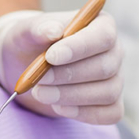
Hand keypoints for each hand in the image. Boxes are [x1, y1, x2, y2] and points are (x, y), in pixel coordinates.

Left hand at [0, 9, 123, 123]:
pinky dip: (83, 113)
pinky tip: (58, 107)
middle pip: (105, 67)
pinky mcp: (110, 103)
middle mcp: (114, 51)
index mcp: (100, 24)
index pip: (103, 36)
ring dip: (71, 96)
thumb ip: (38, 28)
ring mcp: (115, 78)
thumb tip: (53, 31)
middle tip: (39, 79)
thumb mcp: (25, 31)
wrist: (23, 65)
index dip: (79, 48)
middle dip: (69, 76)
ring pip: (107, 92)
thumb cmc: (29, 42)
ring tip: (40, 93)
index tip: (51, 57)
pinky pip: (109, 113)